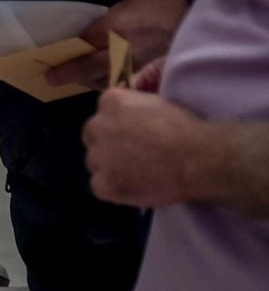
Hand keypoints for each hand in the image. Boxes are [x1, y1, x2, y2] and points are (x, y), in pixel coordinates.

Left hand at [46, 0, 188, 90]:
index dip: (63, 66)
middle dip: (70, 75)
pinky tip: (102, 80)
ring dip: (86, 80)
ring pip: (100, 82)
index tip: (49, 75)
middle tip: (54, 78)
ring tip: (78, 77)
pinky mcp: (145, 78)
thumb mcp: (121, 10)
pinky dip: (106, 84)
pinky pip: (118, 85)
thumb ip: (99, 29)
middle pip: (87, 71)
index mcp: (112, 31)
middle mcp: (119, 53)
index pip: (80, 53)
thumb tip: (81, 45)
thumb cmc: (155, 8)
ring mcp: (132, 68)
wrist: (191, 16)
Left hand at [82, 87, 209, 207]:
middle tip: (131, 155)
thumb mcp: (158, 102)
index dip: (118, 125)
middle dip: (107, 145)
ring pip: (95, 163)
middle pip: (93, 137)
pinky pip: (100, 186)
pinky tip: (134, 187)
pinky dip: (114, 189)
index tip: (133, 134)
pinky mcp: (101, 183)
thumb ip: (136, 107)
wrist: (196, 157)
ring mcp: (97, 156)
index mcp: (111, 101)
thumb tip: (131, 116)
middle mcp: (97, 126)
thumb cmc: (185, 127)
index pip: (104, 113)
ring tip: (137, 173)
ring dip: (110, 167)